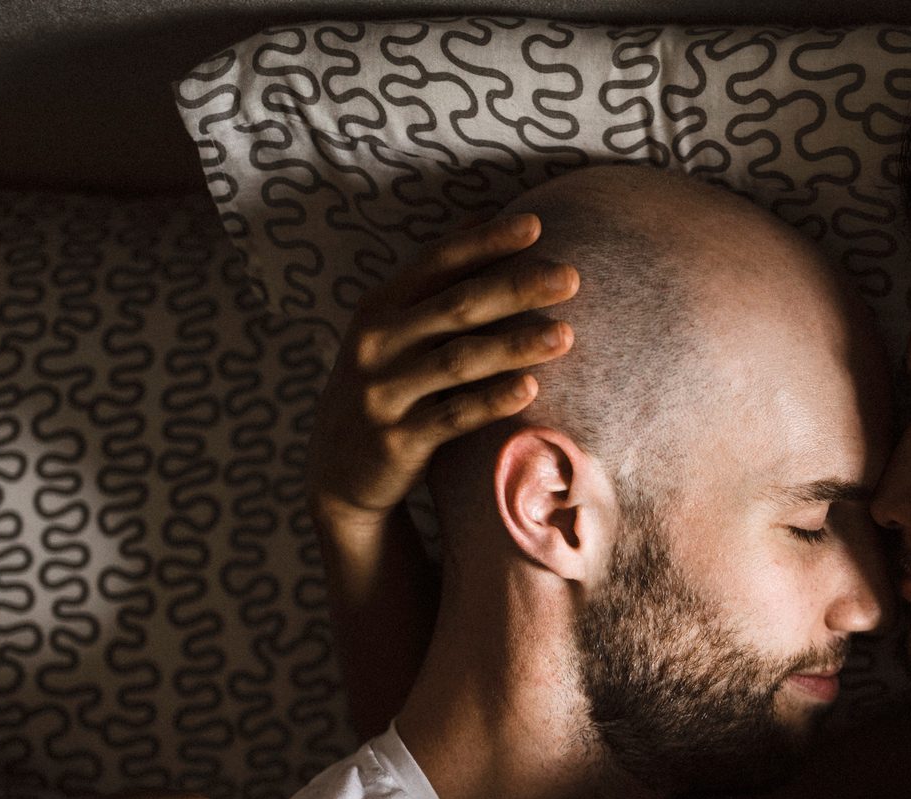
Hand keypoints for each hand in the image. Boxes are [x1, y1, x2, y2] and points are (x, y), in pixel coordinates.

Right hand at [307, 212, 579, 530]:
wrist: (338, 472)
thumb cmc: (386, 388)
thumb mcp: (394, 331)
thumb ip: (434, 281)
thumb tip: (479, 213)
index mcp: (379, 308)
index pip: (437, 264)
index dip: (484, 243)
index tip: (536, 225)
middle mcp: (376, 344)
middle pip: (455, 308)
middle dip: (516, 289)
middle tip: (572, 277)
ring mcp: (383, 393)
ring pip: (458, 362)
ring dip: (514, 346)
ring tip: (566, 334)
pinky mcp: (396, 441)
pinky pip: (452, 418)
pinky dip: (491, 401)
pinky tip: (531, 388)